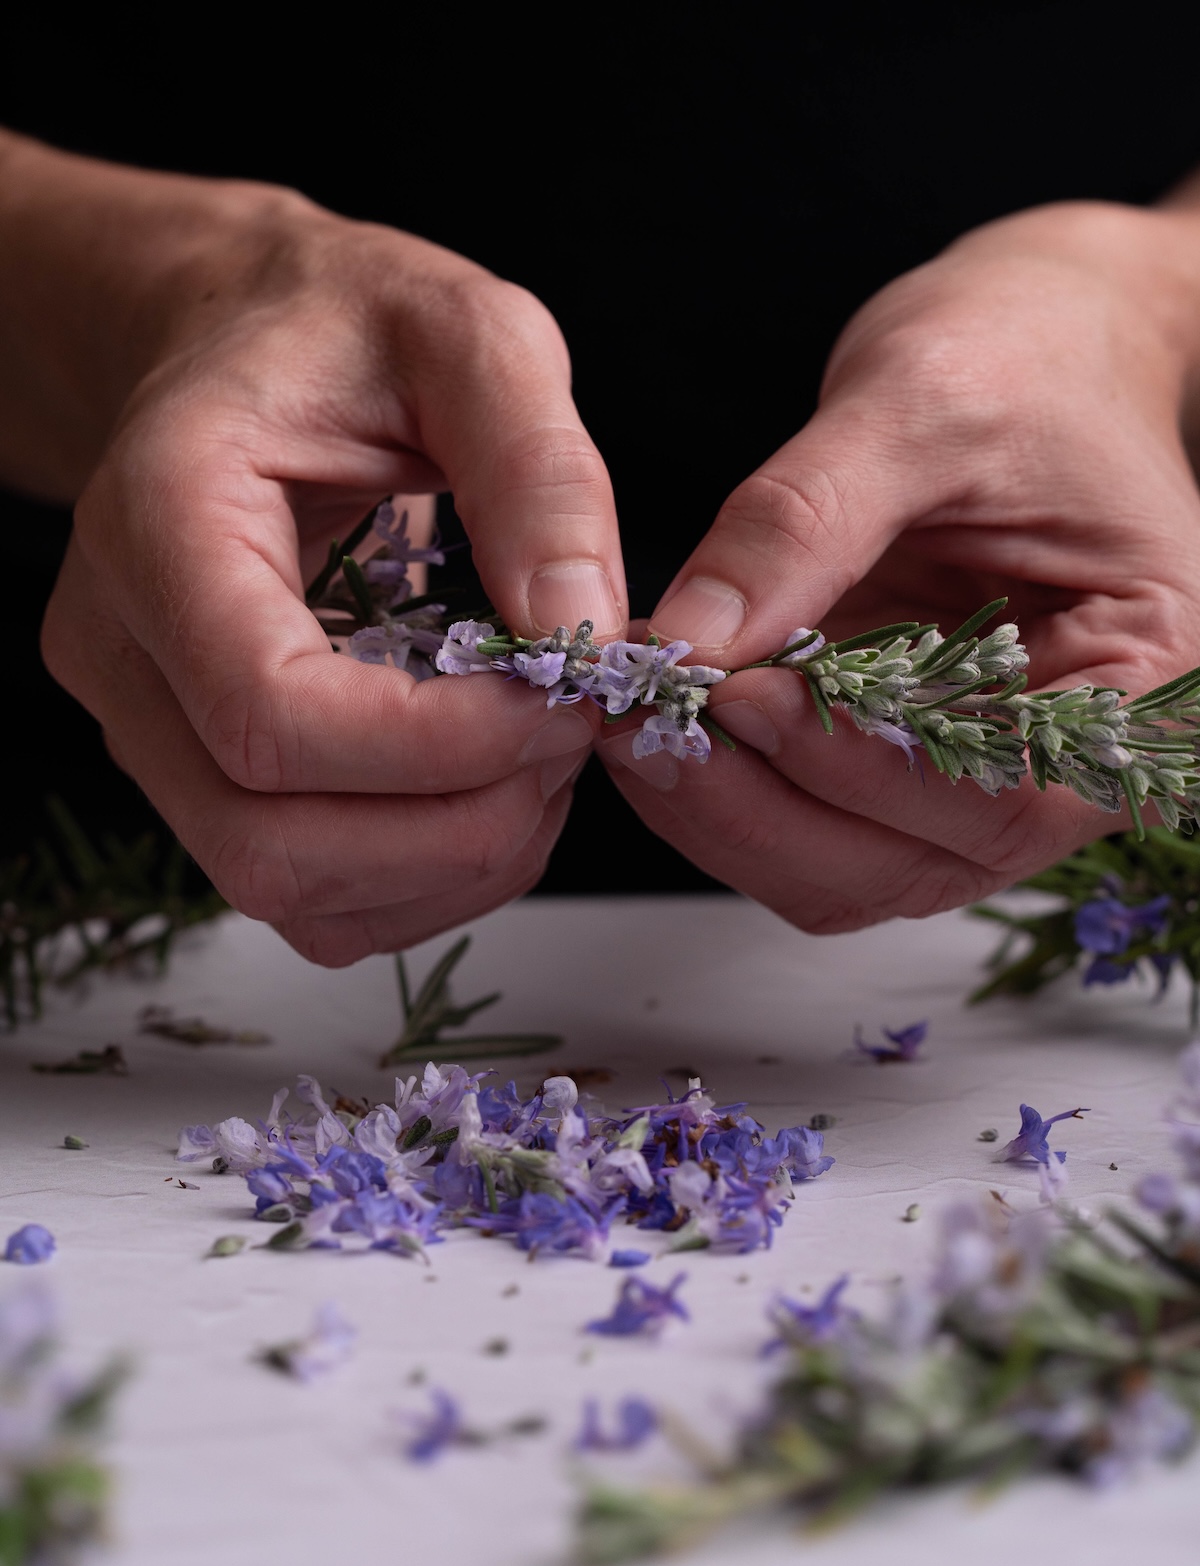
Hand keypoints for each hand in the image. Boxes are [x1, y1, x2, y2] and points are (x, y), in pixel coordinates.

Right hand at [7, 139, 627, 962]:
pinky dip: (427, 880)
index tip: (562, 697)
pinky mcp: (201, 779)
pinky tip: (492, 796)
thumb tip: (585, 633)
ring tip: (539, 759)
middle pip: (268, 842)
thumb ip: (537, 468)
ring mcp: (149, 732)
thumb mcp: (467, 336)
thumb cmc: (346, 334)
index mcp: (159, 522)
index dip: (437, 743)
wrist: (250, 350)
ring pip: (288, 893)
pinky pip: (310, 902)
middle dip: (460, 825)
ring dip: (453, 862)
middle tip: (568, 736)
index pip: (268, 711)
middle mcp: (123, 650)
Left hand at [599, 200, 1199, 930]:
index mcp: (1139, 684)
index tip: (742, 698)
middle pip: (906, 863)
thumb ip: (805, 522)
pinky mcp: (886, 764)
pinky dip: (716, 788)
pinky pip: (795, 823)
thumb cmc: (1023, 355)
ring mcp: (965, 779)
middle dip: (762, 807)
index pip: (1003, 795)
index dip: (863, 769)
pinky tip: (655, 716)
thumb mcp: (922, 403)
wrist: (1027, 342)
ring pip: (836, 869)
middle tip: (642, 723)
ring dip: (721, 810)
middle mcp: (1061, 766)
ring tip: (629, 716)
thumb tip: (691, 636)